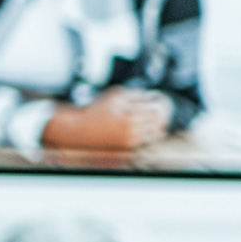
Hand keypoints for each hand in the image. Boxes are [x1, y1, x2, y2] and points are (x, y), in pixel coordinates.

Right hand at [42, 89, 175, 155]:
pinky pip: (148, 140)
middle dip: (161, 112)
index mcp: (131, 117)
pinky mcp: (128, 147)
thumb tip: (150, 96)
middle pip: (160, 122)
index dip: (161, 102)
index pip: (158, 110)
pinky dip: (150, 133)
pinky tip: (145, 126)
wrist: (79, 129)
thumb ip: (135, 94)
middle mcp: (133, 132)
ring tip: (153, 116)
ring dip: (158, 123)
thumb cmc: (94, 110)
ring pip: (157, 133)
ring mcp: (132, 141)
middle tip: (159, 106)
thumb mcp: (115, 95)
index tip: (159, 98)